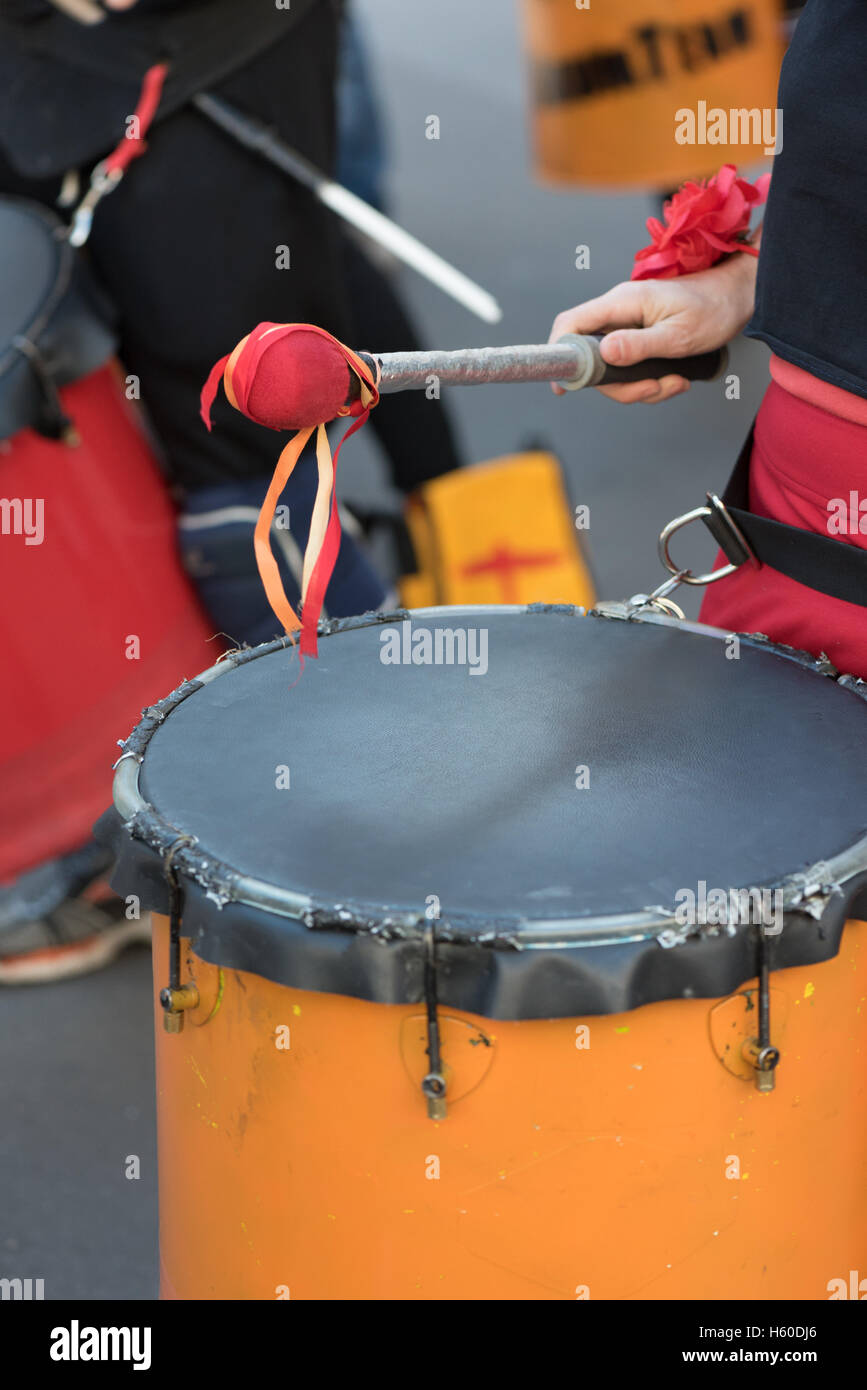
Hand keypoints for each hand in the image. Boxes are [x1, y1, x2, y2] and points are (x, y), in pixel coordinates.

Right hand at [548, 251, 757, 403]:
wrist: (736, 297)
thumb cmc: (713, 307)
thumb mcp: (678, 334)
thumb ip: (640, 345)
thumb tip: (604, 354)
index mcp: (622, 303)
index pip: (572, 324)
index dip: (560, 354)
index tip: (564, 385)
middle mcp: (619, 313)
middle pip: (593, 359)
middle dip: (620, 385)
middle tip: (652, 388)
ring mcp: (628, 326)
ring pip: (614, 370)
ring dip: (641, 387)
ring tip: (674, 383)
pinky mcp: (639, 337)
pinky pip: (631, 368)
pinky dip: (651, 382)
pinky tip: (675, 378)